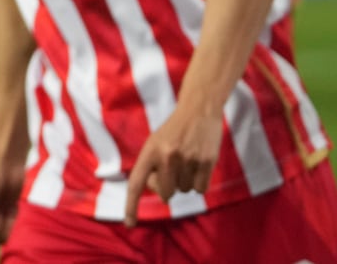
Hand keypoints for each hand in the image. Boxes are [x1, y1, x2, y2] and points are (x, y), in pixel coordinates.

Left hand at [122, 103, 223, 225]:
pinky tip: (199, 165)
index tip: (129, 224)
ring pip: (184, 191)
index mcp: (149, 151)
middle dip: (168, 187)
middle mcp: (167, 156)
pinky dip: (199, 182)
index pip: (136, 184)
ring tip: (186, 160)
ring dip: (185, 181)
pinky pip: (200, 189)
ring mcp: (188, 159)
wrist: (198, 110)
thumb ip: (152, 168)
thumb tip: (159, 193)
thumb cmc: (173, 132)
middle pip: (165, 193)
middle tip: (171, 169)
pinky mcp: (207, 162)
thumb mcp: (154, 144)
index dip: (131, 205)